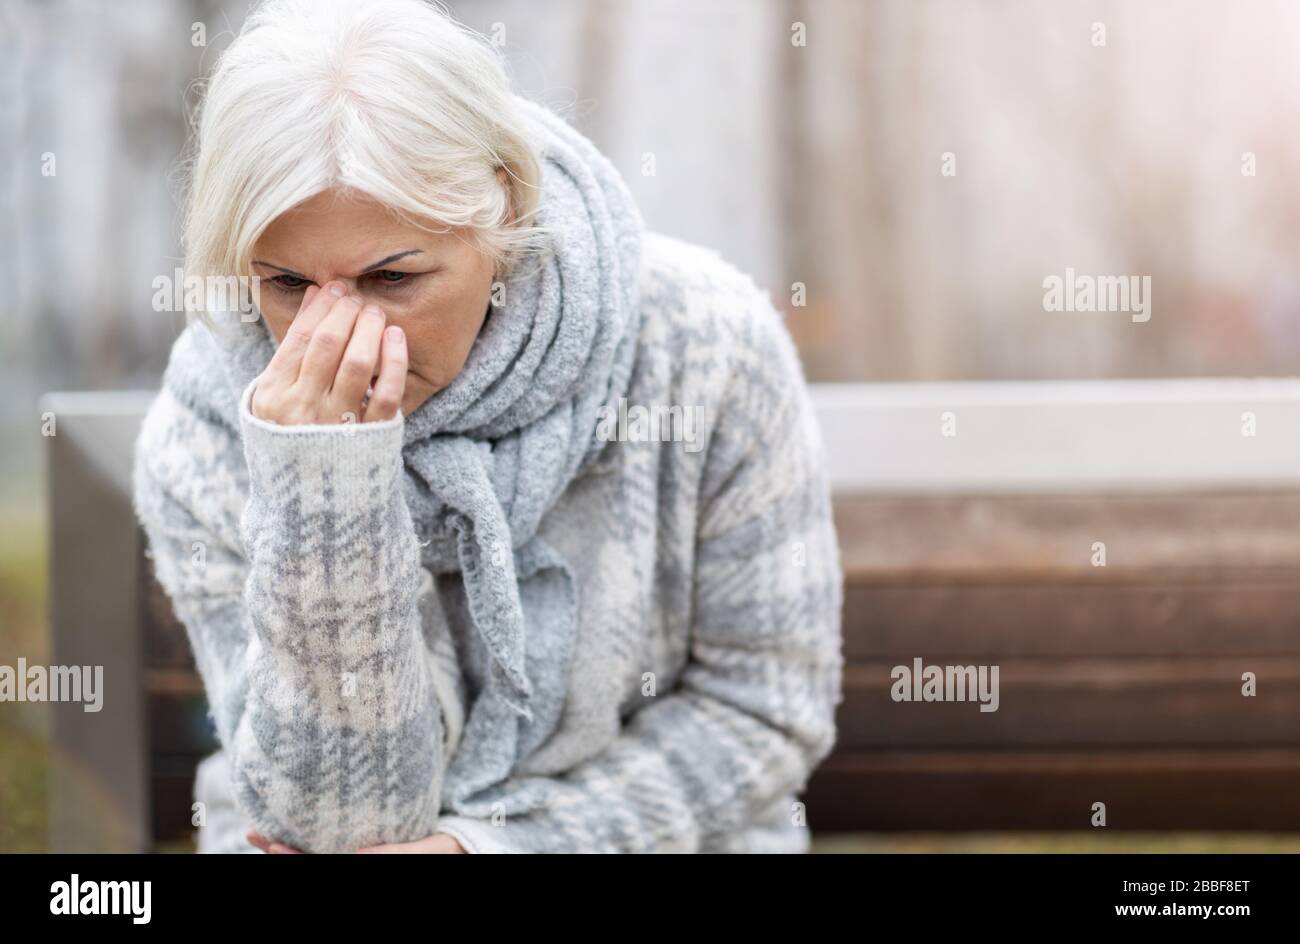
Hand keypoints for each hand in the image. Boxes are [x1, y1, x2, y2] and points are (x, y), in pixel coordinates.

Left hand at [246, 829, 464, 853]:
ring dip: (285, 849)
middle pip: (312, 865)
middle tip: (253, 833)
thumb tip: (358, 854)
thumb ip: (397, 854)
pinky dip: (307, 842)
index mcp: (373, 870)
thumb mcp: (430, 850)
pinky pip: (330, 850)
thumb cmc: (450, 850)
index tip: (273, 846)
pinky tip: (289, 830)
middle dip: (281, 853)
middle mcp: (361, 865)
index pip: (326, 867)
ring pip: (315, 859)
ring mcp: (361, 860)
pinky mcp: (364, 852)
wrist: (465, 850)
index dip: (297, 860)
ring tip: (258, 832)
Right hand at [250, 280, 406, 424]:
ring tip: (376, 314)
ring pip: (358, 364)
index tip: (336, 290)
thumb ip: (294, 348)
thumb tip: (317, 294)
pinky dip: (395, 362)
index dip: (322, 308)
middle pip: (329, 345)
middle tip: (358, 301)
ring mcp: (336, 425)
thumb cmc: (292, 434)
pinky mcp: (369, 438)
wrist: (307, 498)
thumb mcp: (277, 394)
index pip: (301, 338)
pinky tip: (395, 338)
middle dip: (347, 313)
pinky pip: (387, 394)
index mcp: (274, 395)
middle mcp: (302, 409)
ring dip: (370, 330)